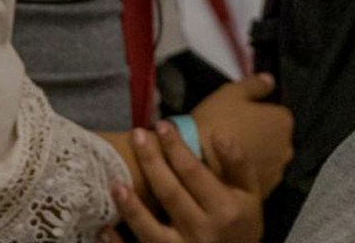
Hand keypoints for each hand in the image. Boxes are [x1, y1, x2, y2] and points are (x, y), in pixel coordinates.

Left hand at [100, 123, 262, 242]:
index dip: (176, 148)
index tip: (162, 125)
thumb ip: (238, 164)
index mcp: (224, 208)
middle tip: (136, 135)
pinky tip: (104, 228)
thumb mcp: (250, 193)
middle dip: (151, 162)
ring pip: (150, 228)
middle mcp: (202, 230)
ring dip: (131, 207)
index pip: (194, 172)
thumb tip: (218, 134)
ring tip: (114, 182)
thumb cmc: (241, 222)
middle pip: (170, 193)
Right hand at [191, 72, 293, 194]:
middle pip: (275, 137)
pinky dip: (249, 173)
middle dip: (260, 136)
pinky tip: (230, 172)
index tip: (239, 118)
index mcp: (284, 121)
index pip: (276, 113)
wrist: (194, 163)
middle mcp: (288, 147)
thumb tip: (271, 79)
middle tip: (234, 135)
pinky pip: (258, 176)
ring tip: (229, 156)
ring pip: (268, 158)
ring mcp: (277, 172)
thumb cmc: (215, 122)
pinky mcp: (264, 191)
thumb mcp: (231, 93)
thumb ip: (255, 84)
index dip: (257, 114)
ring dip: (256, 155)